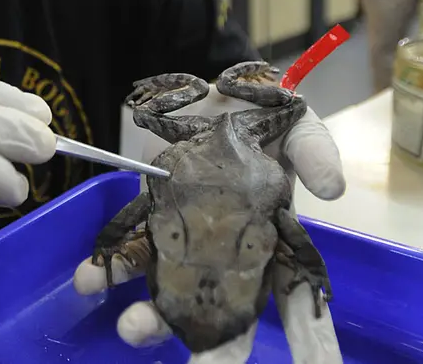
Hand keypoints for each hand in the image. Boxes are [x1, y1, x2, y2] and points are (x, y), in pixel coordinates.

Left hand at [74, 85, 345, 362]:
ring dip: (150, 317)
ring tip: (132, 328)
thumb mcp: (296, 124)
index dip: (307, 335)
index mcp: (272, 238)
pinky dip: (107, 268)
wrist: (209, 85)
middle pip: (224, 309)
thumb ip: (315, 151)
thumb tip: (332, 189)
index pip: (293, 295)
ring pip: (170, 291)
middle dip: (213, 345)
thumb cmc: (260, 111)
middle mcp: (227, 250)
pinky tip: (90, 280)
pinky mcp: (149, 217)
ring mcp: (185, 238)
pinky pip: (128, 249)